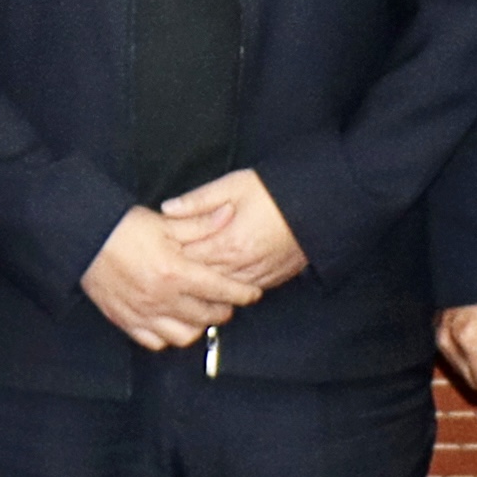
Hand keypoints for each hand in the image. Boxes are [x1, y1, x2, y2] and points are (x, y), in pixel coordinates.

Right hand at [79, 207, 261, 349]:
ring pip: (184, 336)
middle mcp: (161, 298)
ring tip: (197, 312)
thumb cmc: (123, 228)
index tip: (252, 293)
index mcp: (175, 272)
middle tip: (225, 300)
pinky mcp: (125, 321)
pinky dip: (166, 336)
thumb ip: (200, 224)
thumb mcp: (165, 222)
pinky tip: (170, 321)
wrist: (82, 238)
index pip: (222, 291)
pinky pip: (154, 342)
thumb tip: (229, 215)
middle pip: (207, 316)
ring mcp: (143, 313)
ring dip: (196, 326)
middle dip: (223, 309)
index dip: (243, 294)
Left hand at [158, 168, 306, 290]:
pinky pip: (246, 290)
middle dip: (185, 273)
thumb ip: (198, 200)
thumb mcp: (232, 185)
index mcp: (228, 242)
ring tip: (188, 281)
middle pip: (203, 277)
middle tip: (166, 269)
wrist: (318, 203)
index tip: (158, 251)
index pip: (189, 257)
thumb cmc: (273, 190)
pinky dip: (230, 289)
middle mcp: (243, 264)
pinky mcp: (274, 278)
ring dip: (207, 286)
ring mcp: (260, 274)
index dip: (171, 254)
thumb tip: (167, 208)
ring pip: (224, 290)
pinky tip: (219, 285)